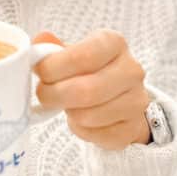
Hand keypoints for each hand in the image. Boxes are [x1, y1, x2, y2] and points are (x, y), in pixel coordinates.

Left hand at [33, 30, 149, 150]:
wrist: (121, 95)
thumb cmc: (90, 70)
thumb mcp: (73, 51)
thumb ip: (53, 47)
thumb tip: (41, 39)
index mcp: (114, 43)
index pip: (82, 57)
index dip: (53, 68)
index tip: (39, 72)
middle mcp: (131, 70)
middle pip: (86, 91)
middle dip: (54, 95)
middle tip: (43, 94)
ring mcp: (137, 100)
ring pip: (88, 116)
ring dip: (68, 113)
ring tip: (66, 104)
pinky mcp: (133, 127)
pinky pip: (96, 135)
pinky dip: (80, 129)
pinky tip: (80, 118)